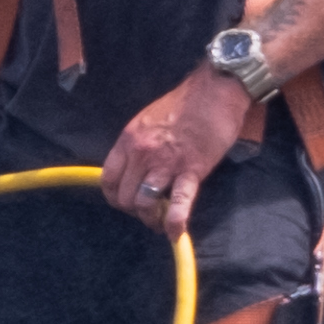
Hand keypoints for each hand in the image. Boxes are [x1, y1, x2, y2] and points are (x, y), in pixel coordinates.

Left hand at [104, 70, 254, 235]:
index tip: (127, 202)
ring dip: (152, 218)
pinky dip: (174, 222)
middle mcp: (141, 153)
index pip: (108, 179)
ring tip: (161, 221)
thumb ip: (137, 146)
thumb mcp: (148, 122)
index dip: (115, 197)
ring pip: (144, 204)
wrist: (215, 90)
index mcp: (129, 140)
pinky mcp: (191, 170)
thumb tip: (134, 170)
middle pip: (125, 197)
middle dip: (136, 210)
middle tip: (150, 211)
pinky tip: (175, 233)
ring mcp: (165, 163)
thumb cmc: (184, 104)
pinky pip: (178, 202)